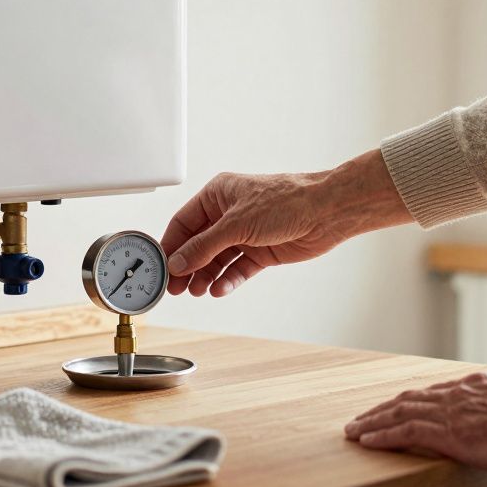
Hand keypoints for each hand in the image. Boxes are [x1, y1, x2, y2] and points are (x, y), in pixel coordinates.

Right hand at [161, 150, 412, 296]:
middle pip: (198, 244)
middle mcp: (229, 214)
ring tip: (197, 291)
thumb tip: (178, 262)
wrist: (326, 212)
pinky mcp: (261, 251)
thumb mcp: (236, 224)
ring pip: (217, 259)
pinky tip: (219, 289)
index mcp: (218, 195)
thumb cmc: (286, 201)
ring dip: (206, 275)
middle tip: (175, 288)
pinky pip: (238, 269)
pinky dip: (228, 280)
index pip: (184, 223)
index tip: (160, 267)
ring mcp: (246, 234)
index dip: (171, 246)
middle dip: (186, 266)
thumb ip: (204, 246)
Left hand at [344, 373, 486, 479]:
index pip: (433, 393)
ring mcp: (453, 411)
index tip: (394, 408)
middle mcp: (460, 393)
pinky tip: (367, 441)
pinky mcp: (450, 431)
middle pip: (410, 398)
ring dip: (373, 421)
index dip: (410, 402)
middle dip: (383, 410)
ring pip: (400, 411)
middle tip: (362, 420)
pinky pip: (406, 430)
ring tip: (355, 431)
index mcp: (479, 386)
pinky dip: (383, 434)